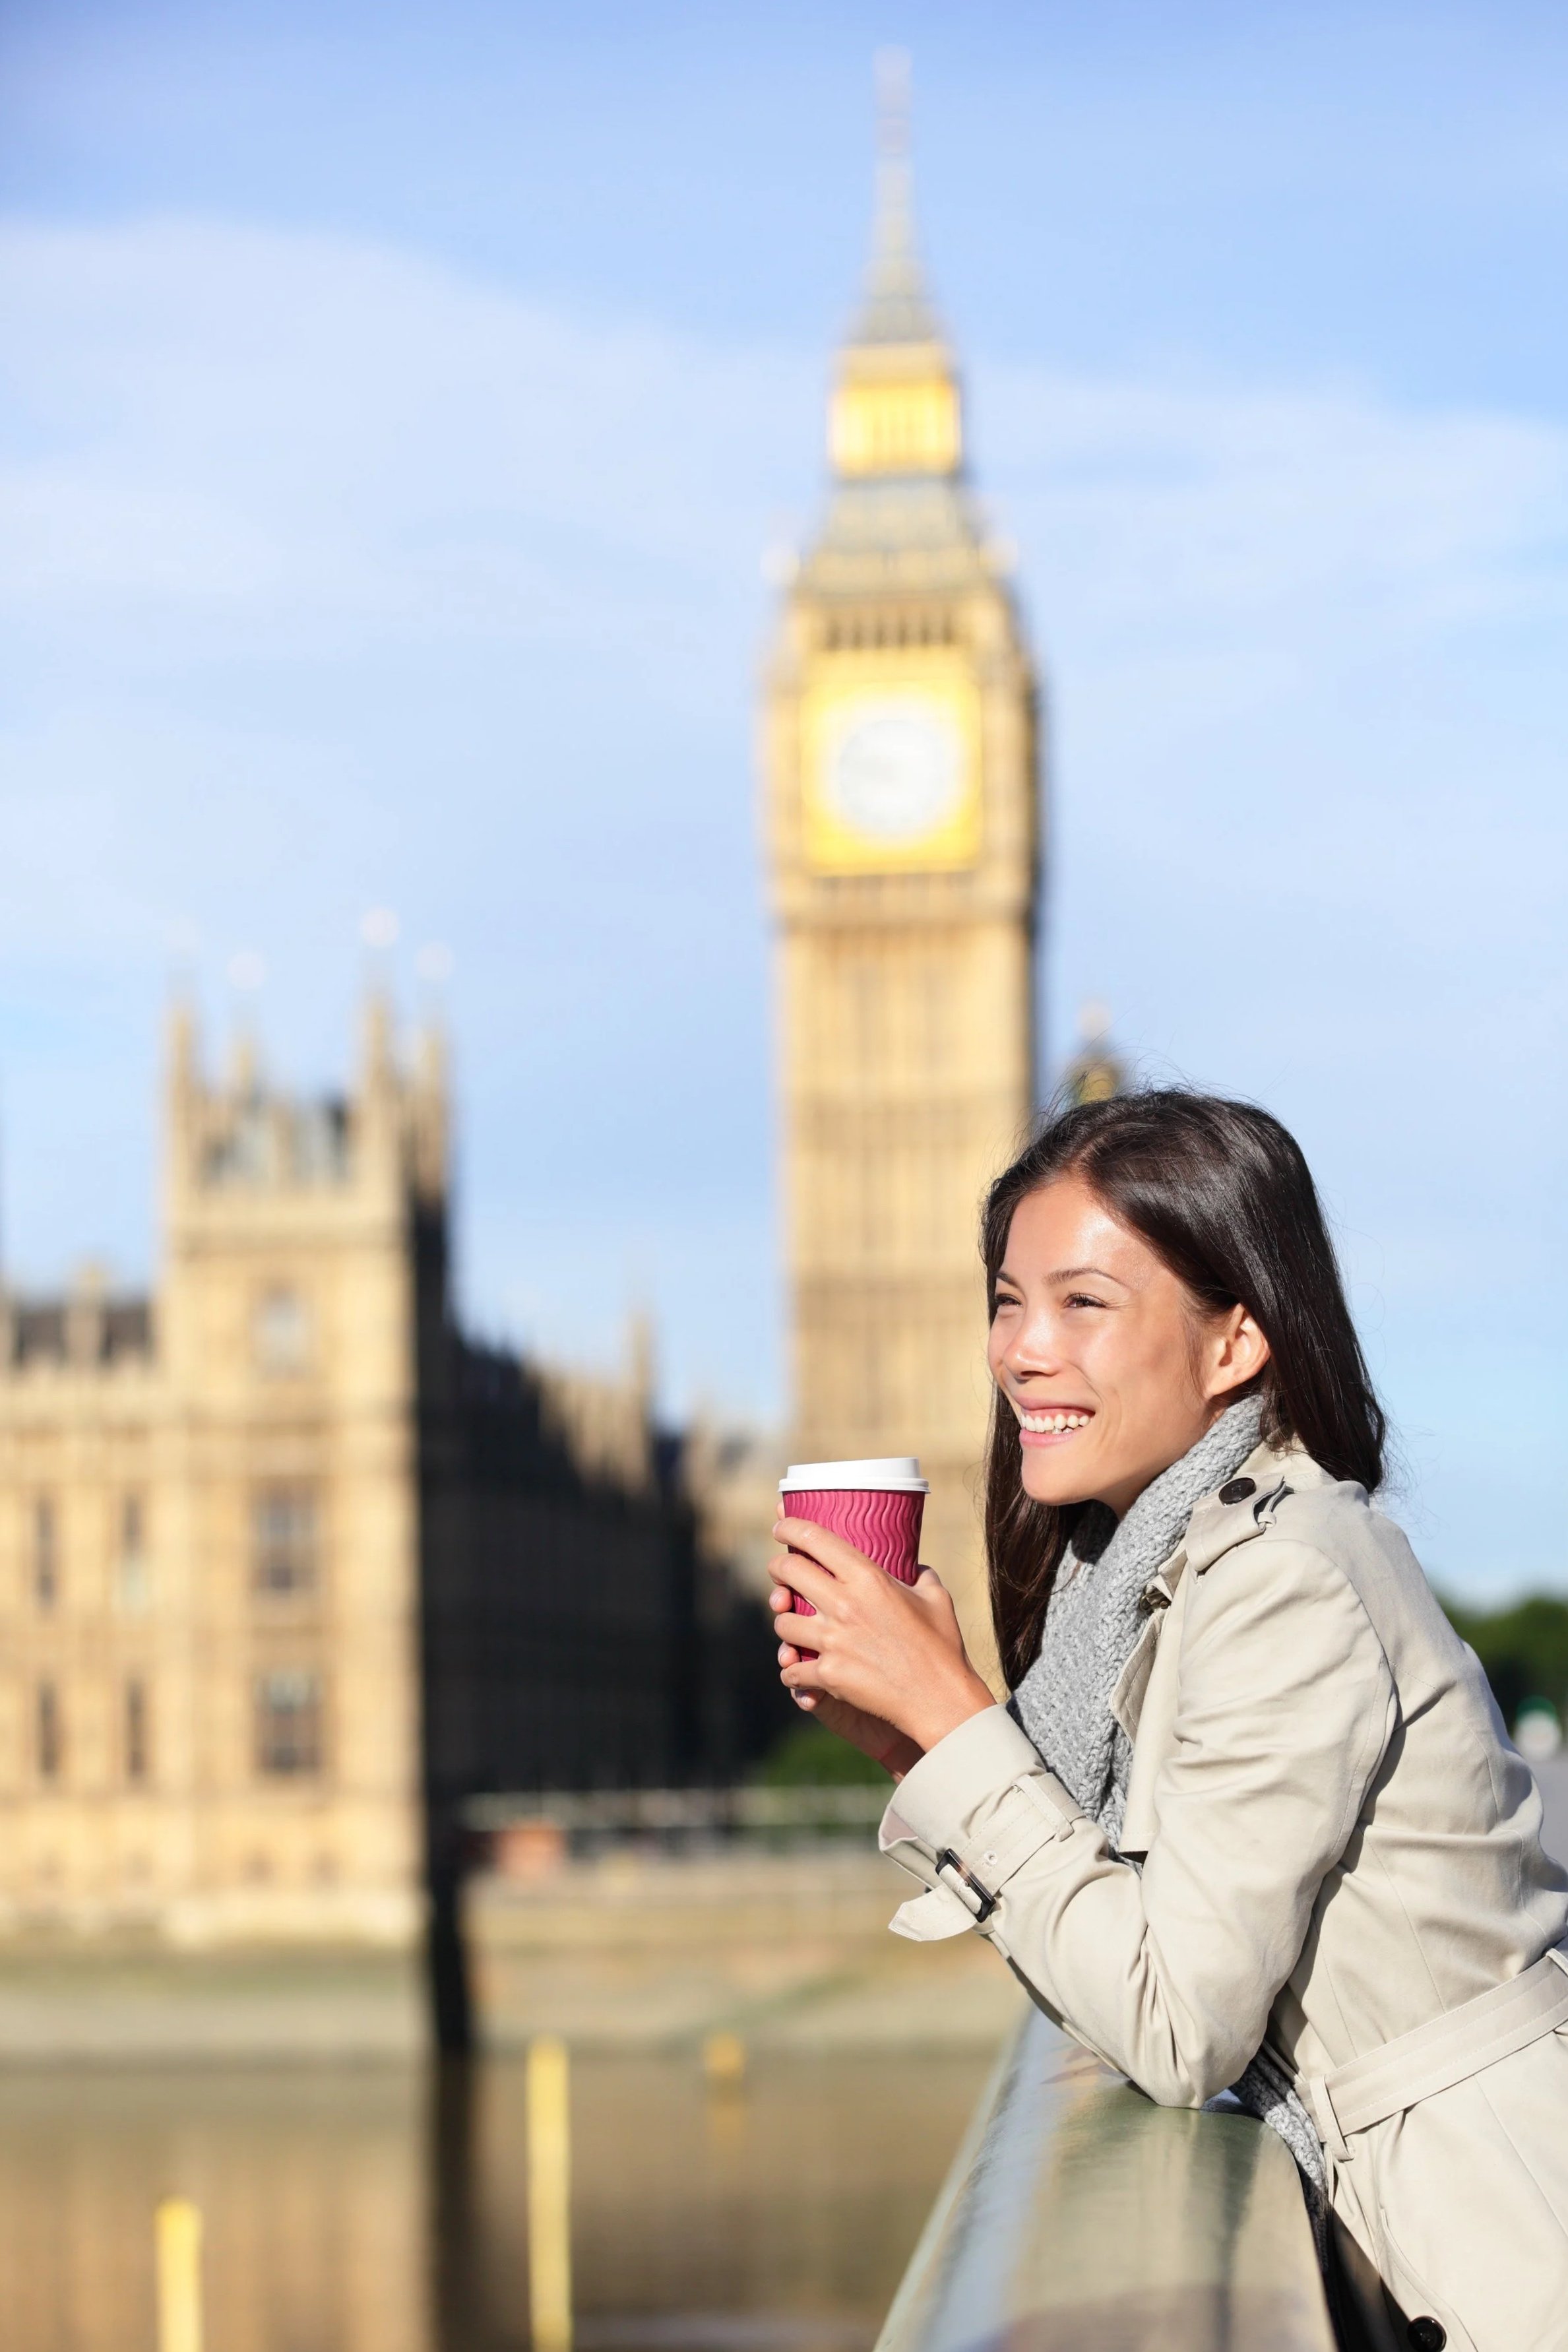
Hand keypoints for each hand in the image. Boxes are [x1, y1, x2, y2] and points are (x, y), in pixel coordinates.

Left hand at [770, 1516, 995, 1758]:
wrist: (939, 1697)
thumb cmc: (942, 1646)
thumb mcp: (936, 1598)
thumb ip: (920, 1575)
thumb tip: (916, 1566)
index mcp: (868, 1578)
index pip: (815, 1539)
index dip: (790, 1527)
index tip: (781, 1526)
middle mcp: (844, 1604)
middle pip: (788, 1572)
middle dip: (778, 1568)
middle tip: (780, 1572)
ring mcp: (833, 1641)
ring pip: (782, 1621)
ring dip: (785, 1621)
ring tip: (793, 1623)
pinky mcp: (828, 1674)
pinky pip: (791, 1669)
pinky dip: (792, 1670)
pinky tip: (798, 1668)